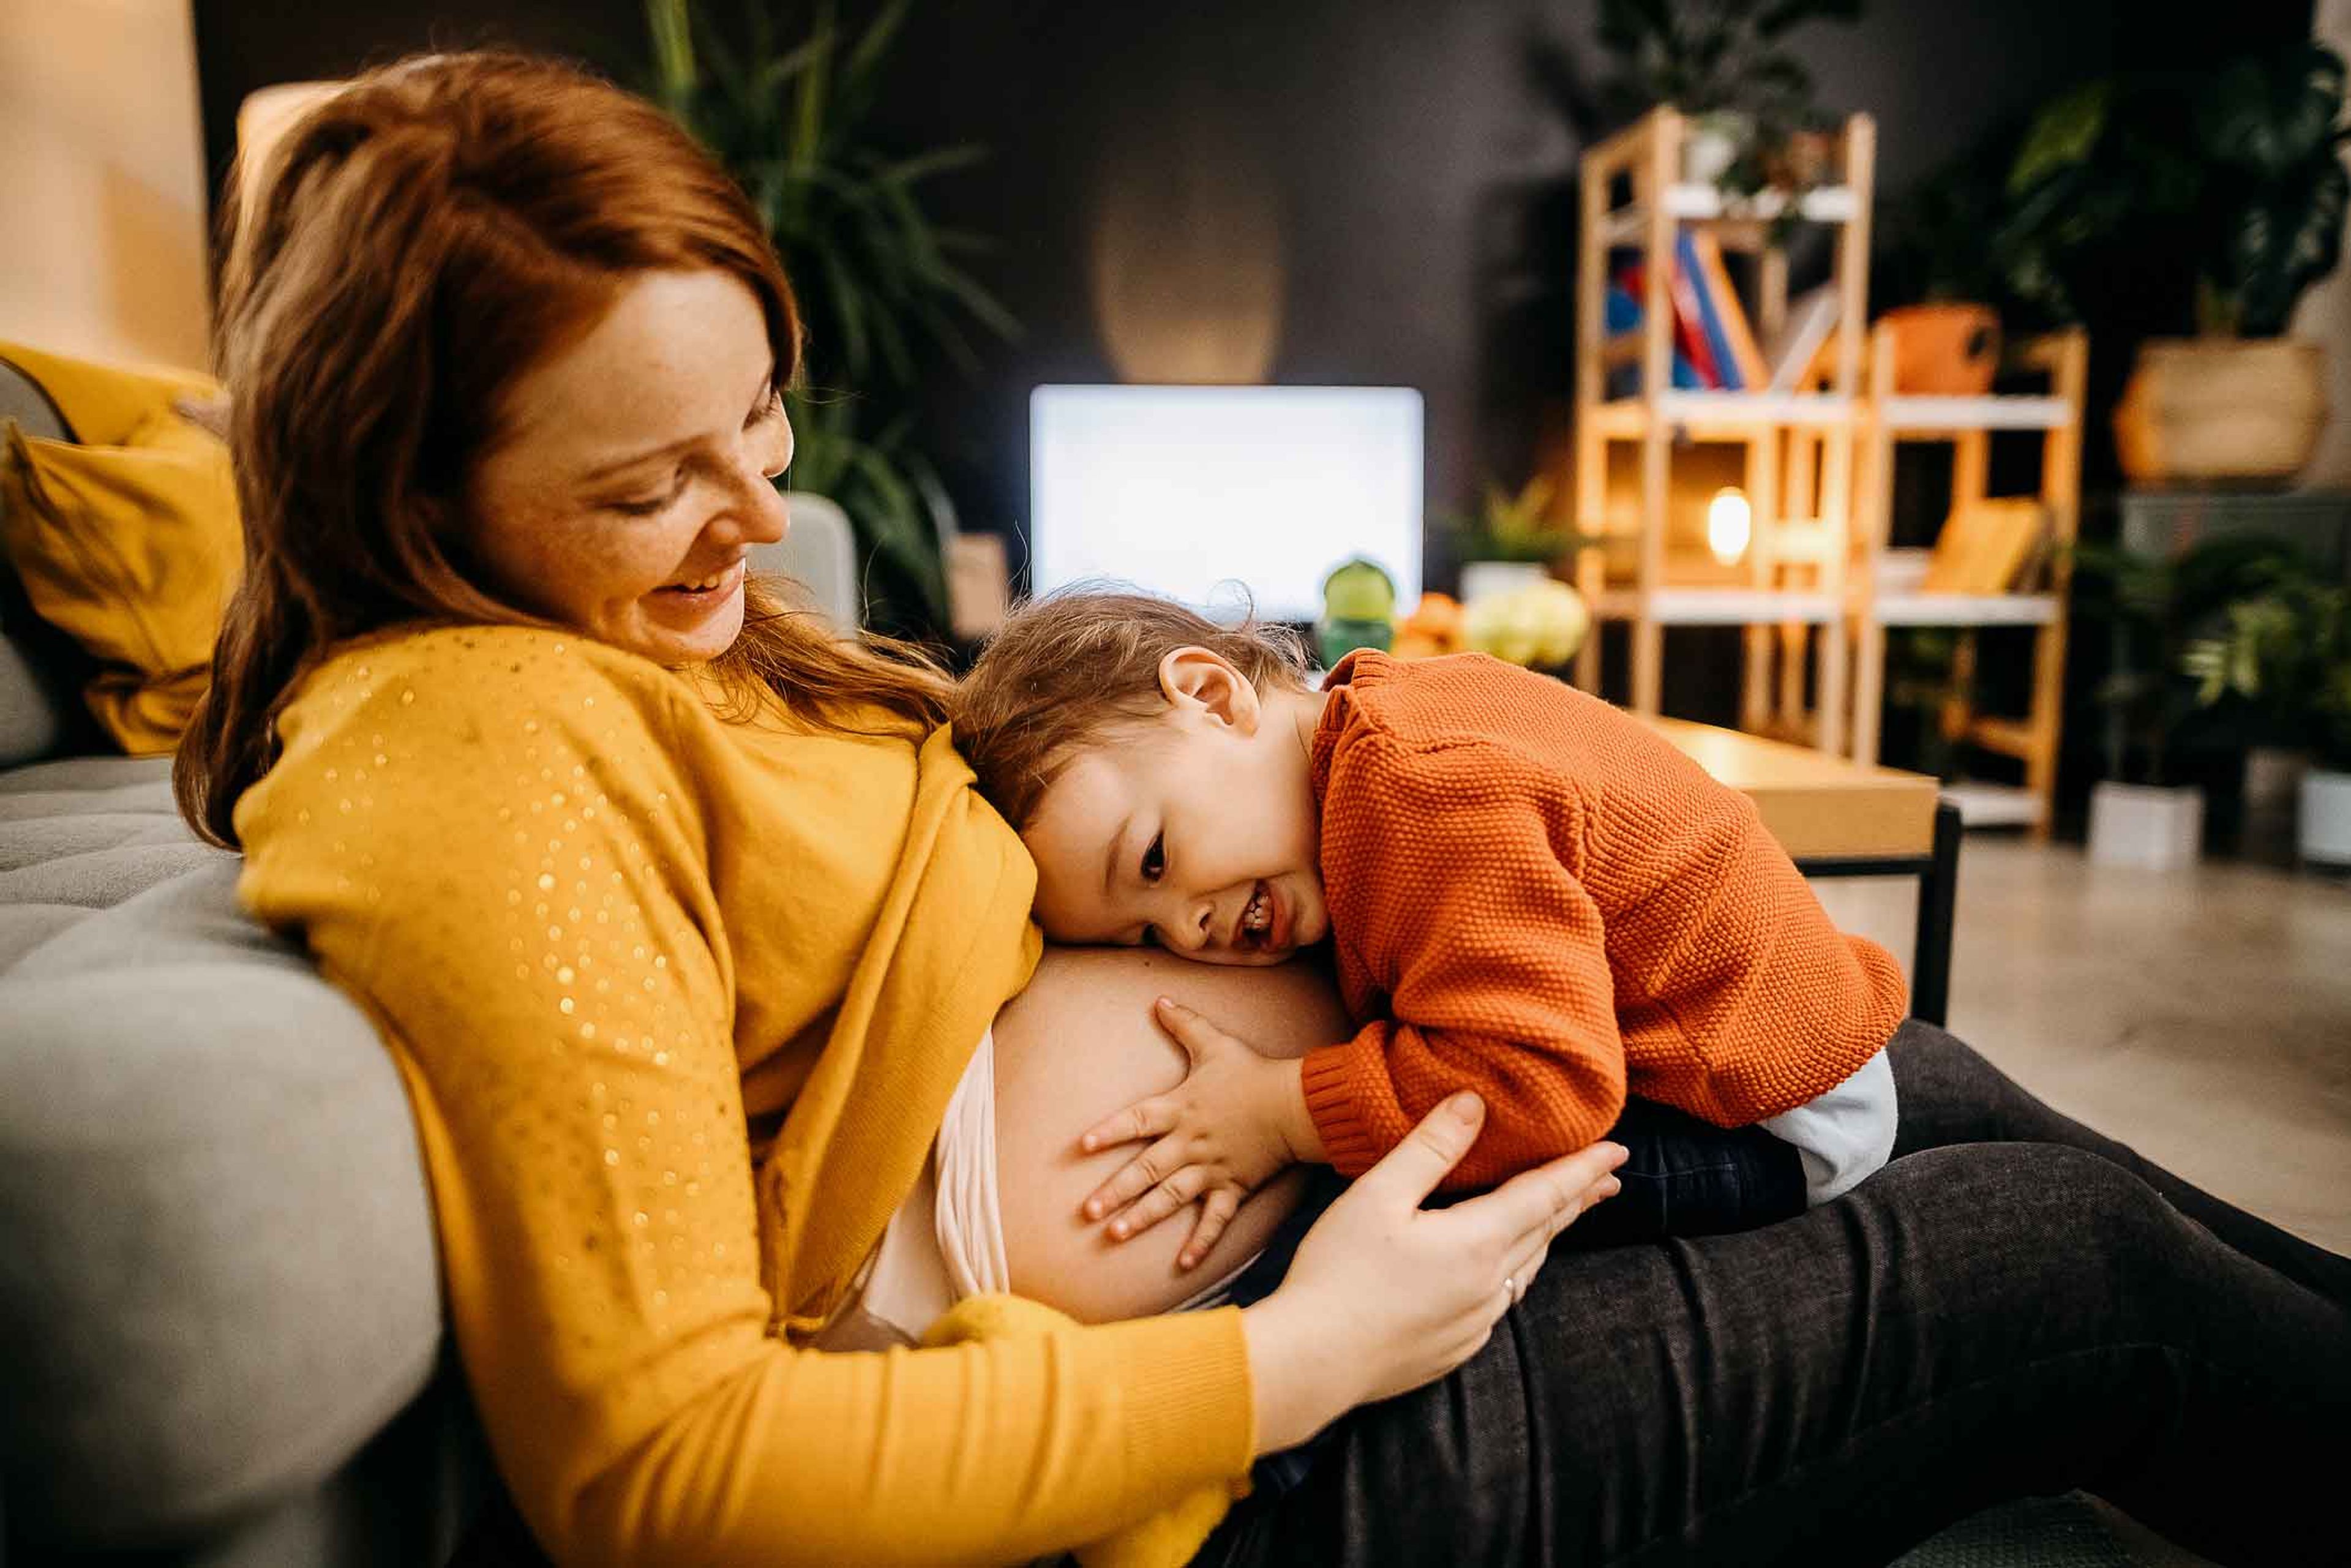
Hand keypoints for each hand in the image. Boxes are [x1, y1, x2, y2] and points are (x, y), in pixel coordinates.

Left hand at [1078, 997, 1316, 1268]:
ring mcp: (1211, 1168)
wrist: (1295, 1103)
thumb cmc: (1252, 1072)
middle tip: (1087, 1211)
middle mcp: (1190, 1143)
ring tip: (1115, 1234)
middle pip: (1147, 1169)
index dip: (1108, 1132)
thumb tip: (1158, 999)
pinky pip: (1215, 1219)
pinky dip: (1201, 1242)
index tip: (1080, 1147)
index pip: (1136, 1121)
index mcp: (1180, 1109)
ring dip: (1143, 1216)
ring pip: (1171, 1197)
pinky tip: (1183, 1264)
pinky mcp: (1234, 1187)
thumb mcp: (1216, 1043)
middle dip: (1116, 1190)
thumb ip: (1184, 1023)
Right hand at [1240, 1093, 1625, 1454]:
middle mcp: (1490, 1286)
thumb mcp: (1378, 1195)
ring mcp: (1475, 1323)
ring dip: (1547, 1236)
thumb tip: (1475, 1102)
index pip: (1547, 1195)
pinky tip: (1503, 1272)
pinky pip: (1499, 1301)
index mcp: (1478, 1241)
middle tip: (1609, 1180)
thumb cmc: (1338, 1272)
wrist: (1312, 1362)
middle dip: (1577, 1201)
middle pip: (1545, 1232)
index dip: (1583, 1170)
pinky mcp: (1454, 1348)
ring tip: (1561, 1217)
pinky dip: (1513, 1273)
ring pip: (1525, 1269)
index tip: (1619, 1151)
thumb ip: (1431, 1147)